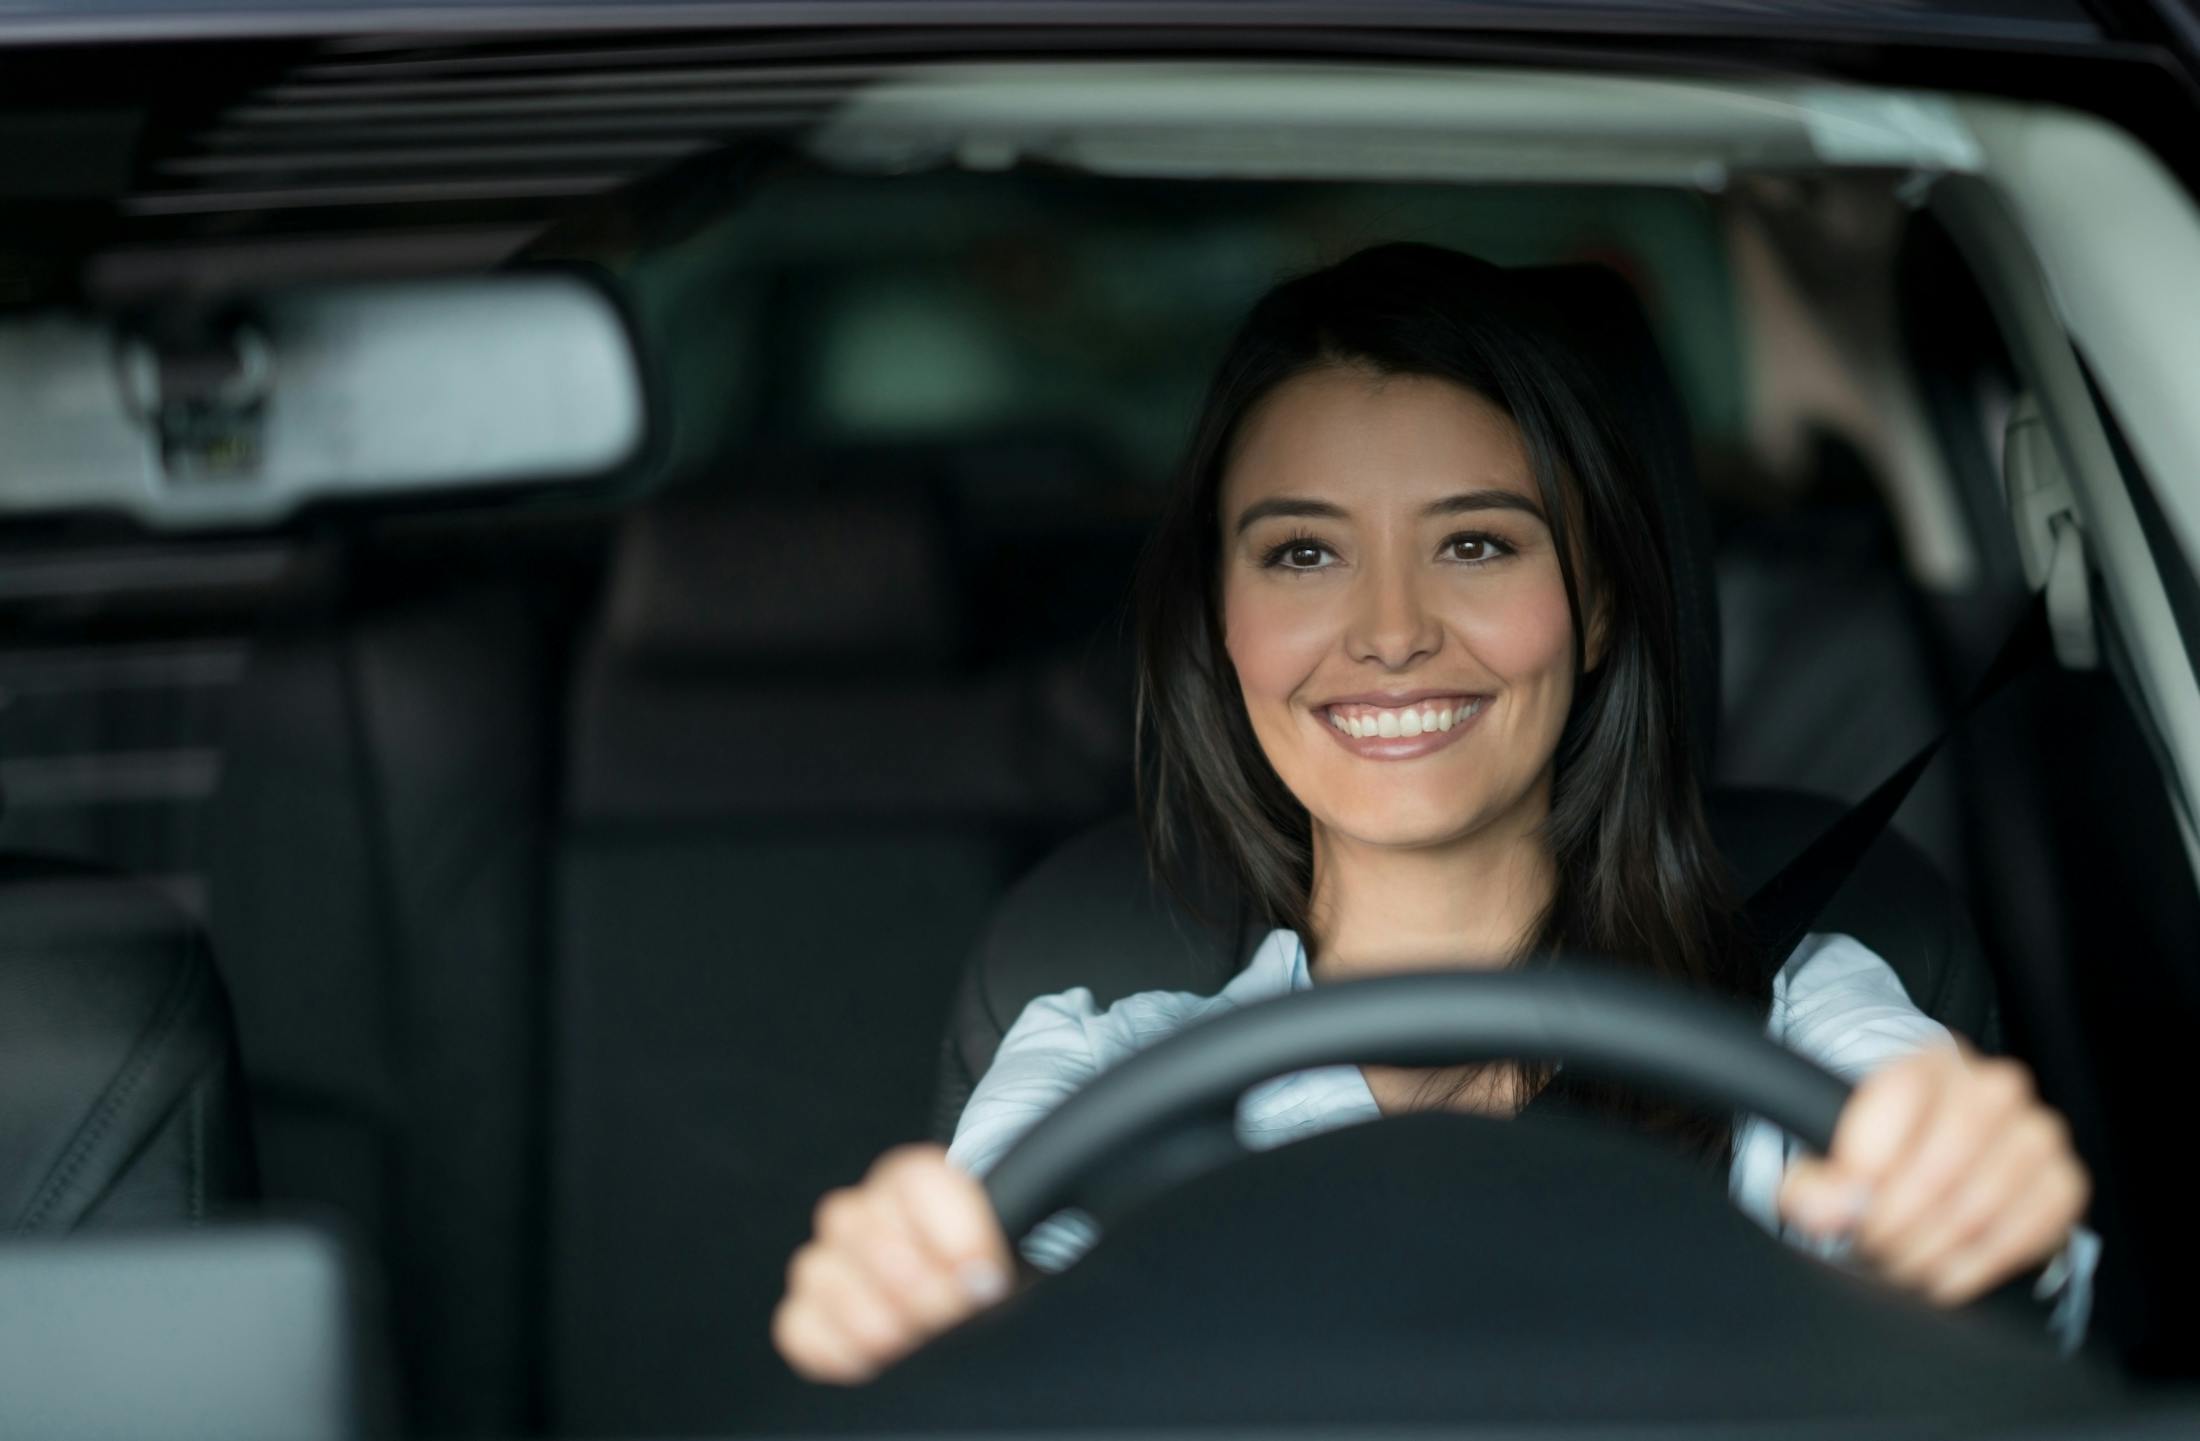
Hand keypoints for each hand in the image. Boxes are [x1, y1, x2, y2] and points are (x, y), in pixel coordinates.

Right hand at [772, 1144, 1015, 1384]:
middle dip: (911, 1281)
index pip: (915, 1181)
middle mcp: (862, 1211)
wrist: (963, 1297)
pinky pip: (798, 1326)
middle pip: (855, 1224)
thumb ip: (986, 1256)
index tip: (981, 1271)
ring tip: (908, 1338)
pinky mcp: (809, 1312)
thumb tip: (975, 1278)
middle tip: (948, 1310)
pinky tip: (873, 1359)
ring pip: (817, 1271)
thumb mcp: (999, 1256)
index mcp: (914, 1181)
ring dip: (868, 1314)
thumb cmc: (976, 1271)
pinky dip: (833, 1349)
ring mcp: (828, 1261)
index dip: (952, 1230)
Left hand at [1779, 1042, 2089, 1305]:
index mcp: (1930, 1063)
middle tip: (1870, 1245)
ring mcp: (2037, 1134)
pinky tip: (1943, 1274)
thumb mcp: (1837, 1156)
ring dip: (1930, 1250)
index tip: (1843, 1207)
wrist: (1941, 1159)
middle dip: (1896, 1220)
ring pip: (1979, 1206)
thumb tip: (1823, 1210)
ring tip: (1899, 1263)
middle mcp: (1993, 1088)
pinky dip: (1976, 1266)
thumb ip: (1816, 1183)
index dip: (1862, 1167)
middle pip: (1940, 1163)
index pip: (1897, 1100)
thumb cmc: (1889, 1153)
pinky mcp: (2064, 1183)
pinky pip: (2025, 1234)